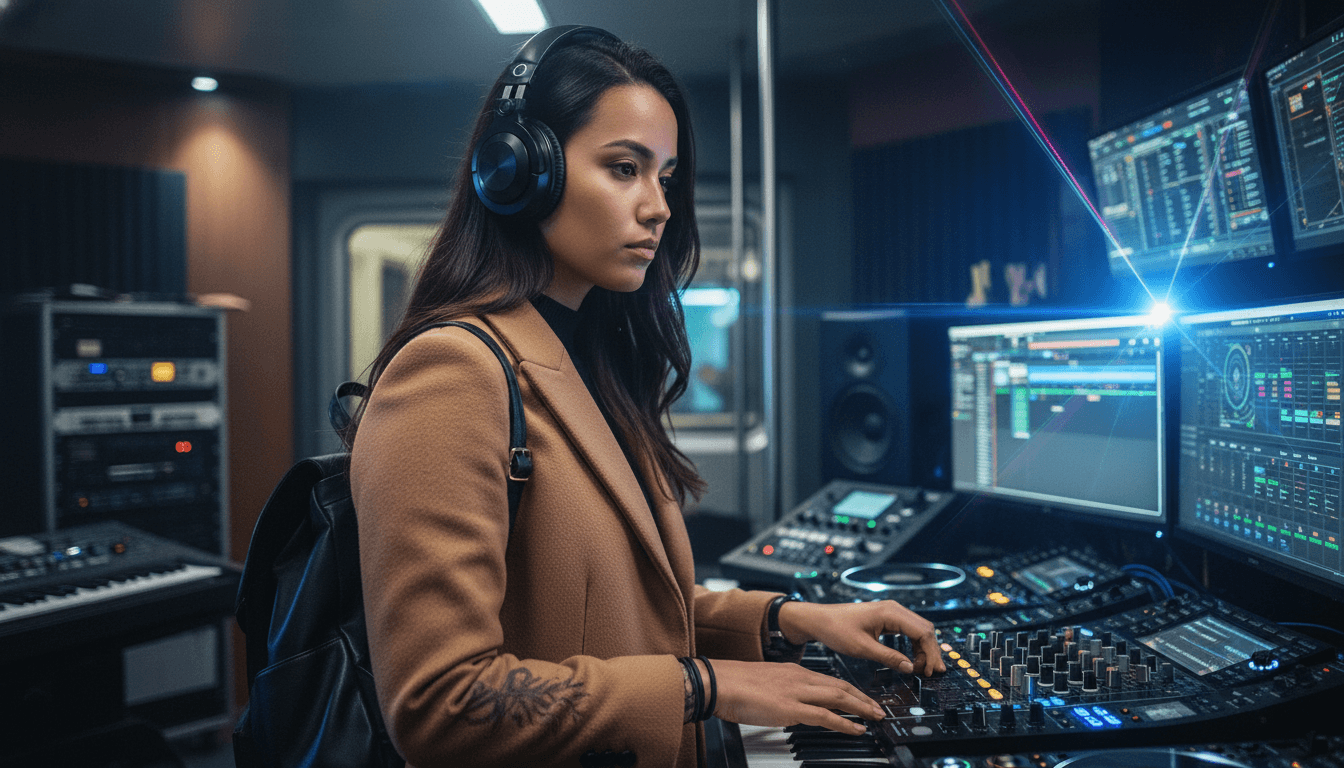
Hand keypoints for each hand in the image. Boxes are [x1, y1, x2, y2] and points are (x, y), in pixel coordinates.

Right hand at [704, 658, 883, 735]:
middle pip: (840, 685)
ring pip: (838, 697)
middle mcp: (798, 677)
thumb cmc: (734, 684)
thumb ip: (782, 690)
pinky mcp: (790, 708)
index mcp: (792, 670)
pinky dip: (844, 722)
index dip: (849, 689)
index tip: (861, 697)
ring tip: (875, 716)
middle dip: (862, 697)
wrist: (718, 681)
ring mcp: (796, 692)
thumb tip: (790, 702)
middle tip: (878, 707)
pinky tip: (856, 729)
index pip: (828, 678)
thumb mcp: (765, 682)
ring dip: (861, 707)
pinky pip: (825, 716)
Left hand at [776, 600, 945, 675]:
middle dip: (931, 652)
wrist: (819, 620)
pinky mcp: (887, 619)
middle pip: (925, 630)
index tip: (931, 671)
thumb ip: (888, 658)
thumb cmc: (836, 629)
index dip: (930, 653)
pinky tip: (913, 661)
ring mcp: (891, 613)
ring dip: (923, 650)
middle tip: (933, 673)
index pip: (922, 632)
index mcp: (890, 612)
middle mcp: (894, 609)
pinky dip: (914, 646)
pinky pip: (908, 632)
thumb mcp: (862, 648)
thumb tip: (909, 668)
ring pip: (918, 631)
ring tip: (924, 670)